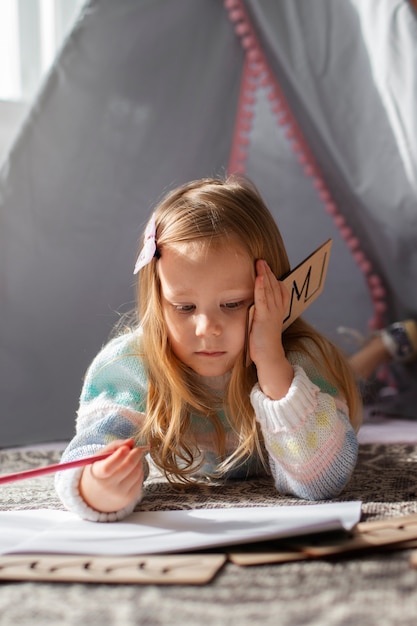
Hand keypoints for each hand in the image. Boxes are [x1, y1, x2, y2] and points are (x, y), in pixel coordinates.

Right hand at [79, 438, 147, 512]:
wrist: (96, 496)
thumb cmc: (99, 470)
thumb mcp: (100, 456)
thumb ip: (114, 446)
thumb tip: (131, 442)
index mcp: (97, 474)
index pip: (107, 468)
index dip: (117, 457)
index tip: (126, 448)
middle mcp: (108, 486)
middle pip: (127, 468)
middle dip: (135, 454)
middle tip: (137, 449)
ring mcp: (119, 493)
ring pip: (136, 472)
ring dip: (138, 462)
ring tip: (133, 459)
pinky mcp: (130, 497)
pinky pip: (140, 479)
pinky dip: (139, 471)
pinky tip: (133, 469)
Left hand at [249, 260, 293, 399]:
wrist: (269, 358)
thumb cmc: (263, 344)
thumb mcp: (262, 325)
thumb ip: (259, 315)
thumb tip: (251, 307)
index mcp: (277, 311)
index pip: (278, 290)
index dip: (273, 278)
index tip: (266, 268)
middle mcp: (277, 310)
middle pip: (274, 286)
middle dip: (268, 272)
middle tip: (262, 260)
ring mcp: (272, 314)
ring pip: (269, 290)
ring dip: (265, 275)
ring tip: (261, 263)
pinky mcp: (264, 318)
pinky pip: (263, 299)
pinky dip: (261, 287)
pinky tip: (259, 278)